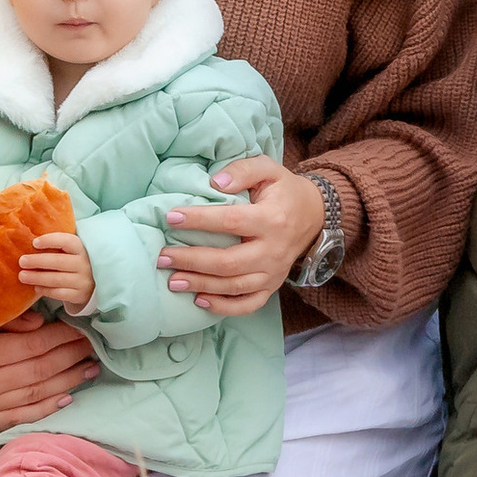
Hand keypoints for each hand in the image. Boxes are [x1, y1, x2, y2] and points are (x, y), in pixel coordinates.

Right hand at [0, 309, 97, 427]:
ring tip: (89, 370)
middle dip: (70, 358)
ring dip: (66, 382)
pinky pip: (19, 416)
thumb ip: (8, 321)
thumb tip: (44, 324)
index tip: (82, 329)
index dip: (62, 339)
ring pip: (35, 395)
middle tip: (94, 348)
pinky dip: (44, 408)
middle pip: (39, 372)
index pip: (34, 348)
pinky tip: (66, 397)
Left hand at [15, 230, 94, 310]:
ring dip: (38, 277)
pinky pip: (60, 293)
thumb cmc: (72, 263)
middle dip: (38, 261)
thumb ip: (55, 245)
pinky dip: (46, 290)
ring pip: (57, 279)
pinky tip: (36, 288)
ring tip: (22, 276)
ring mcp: (83, 281)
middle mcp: (84, 264)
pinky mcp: (79, 295)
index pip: (67, 241)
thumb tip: (26, 238)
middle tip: (22, 261)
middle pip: (59, 261)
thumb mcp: (69, 251)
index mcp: (81, 248)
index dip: (50, 240)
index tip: (34, 242)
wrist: (91, 284)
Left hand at [158, 155, 319, 315]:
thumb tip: (215, 182)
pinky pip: (249, 304)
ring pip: (235, 286)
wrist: (314, 215)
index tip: (171, 217)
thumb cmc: (283, 190)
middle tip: (162, 257)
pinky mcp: (272, 286)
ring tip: (173, 281)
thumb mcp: (268, 169)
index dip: (199, 220)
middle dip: (192, 261)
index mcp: (272, 219)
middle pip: (229, 262)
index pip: (230, 222)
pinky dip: (224, 307)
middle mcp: (273, 250)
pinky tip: (200, 301)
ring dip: (201, 285)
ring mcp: (274, 273)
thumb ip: (243, 170)